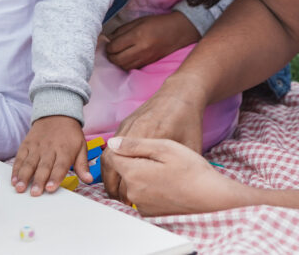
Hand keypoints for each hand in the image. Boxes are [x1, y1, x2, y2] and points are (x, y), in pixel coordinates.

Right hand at [11, 116, 90, 195]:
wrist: (57, 113)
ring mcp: (37, 147)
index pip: (60, 166)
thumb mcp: (81, 147)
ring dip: (24, 176)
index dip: (55, 178)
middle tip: (34, 193)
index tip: (50, 189)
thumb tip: (89, 180)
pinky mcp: (27, 144)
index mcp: (65, 150)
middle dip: (38, 180)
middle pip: (43, 166)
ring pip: (29, 163)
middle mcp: (50, 149)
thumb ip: (83, 165)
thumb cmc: (70, 134)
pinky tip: (14, 179)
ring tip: (20, 188)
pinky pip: (20, 157)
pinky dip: (16, 168)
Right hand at [102, 81, 205, 197]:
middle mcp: (134, 131)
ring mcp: (126, 127)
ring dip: (109, 174)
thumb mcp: (191, 147)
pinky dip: (111, 163)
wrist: (180, 94)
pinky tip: (119, 174)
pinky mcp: (125, 124)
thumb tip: (176, 192)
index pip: (128, 169)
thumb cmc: (188, 120)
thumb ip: (181, 168)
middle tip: (119, 200)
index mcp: (150, 138)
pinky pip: (111, 147)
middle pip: (111, 163)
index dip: (125, 189)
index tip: (129, 203)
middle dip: (112, 185)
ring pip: (107, 155)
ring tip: (117, 190)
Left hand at [105, 11, 199, 69]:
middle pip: (117, 59)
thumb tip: (109, 39)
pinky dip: (125, 64)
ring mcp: (146, 58)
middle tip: (109, 50)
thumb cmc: (158, 23)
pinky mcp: (149, 63)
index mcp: (138, 35)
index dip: (108, 45)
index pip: (115, 46)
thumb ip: (122, 30)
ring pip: (123, 66)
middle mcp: (141, 49)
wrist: (179, 31)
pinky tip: (125, 57)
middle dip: (110, 55)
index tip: (107, 42)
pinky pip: (132, 67)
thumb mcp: (139, 21)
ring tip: (117, 54)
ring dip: (117, 61)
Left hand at [105, 137, 250, 214]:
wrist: (211, 197)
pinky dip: (146, 187)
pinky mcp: (150, 212)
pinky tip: (164, 182)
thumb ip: (135, 145)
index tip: (136, 144)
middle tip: (153, 156)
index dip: (121, 147)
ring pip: (130, 184)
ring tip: (161, 168)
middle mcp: (133, 192)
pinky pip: (140, 196)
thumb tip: (113, 143)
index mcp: (134, 173)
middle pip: (119, 172)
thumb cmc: (192, 170)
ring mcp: (141, 205)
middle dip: (129, 161)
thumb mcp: (165, 148)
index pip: (111, 157)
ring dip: (138, 175)